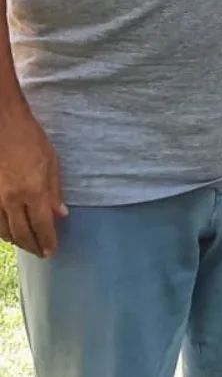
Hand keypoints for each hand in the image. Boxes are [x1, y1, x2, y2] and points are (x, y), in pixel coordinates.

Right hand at [0, 109, 67, 255]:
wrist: (2, 125)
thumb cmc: (30, 139)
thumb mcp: (51, 162)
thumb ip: (55, 191)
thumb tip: (61, 214)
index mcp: (33, 191)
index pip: (42, 226)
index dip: (47, 241)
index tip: (52, 250)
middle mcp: (12, 199)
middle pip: (21, 233)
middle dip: (32, 246)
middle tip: (40, 252)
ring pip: (4, 230)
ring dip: (16, 241)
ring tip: (26, 244)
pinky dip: (1, 230)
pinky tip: (7, 232)